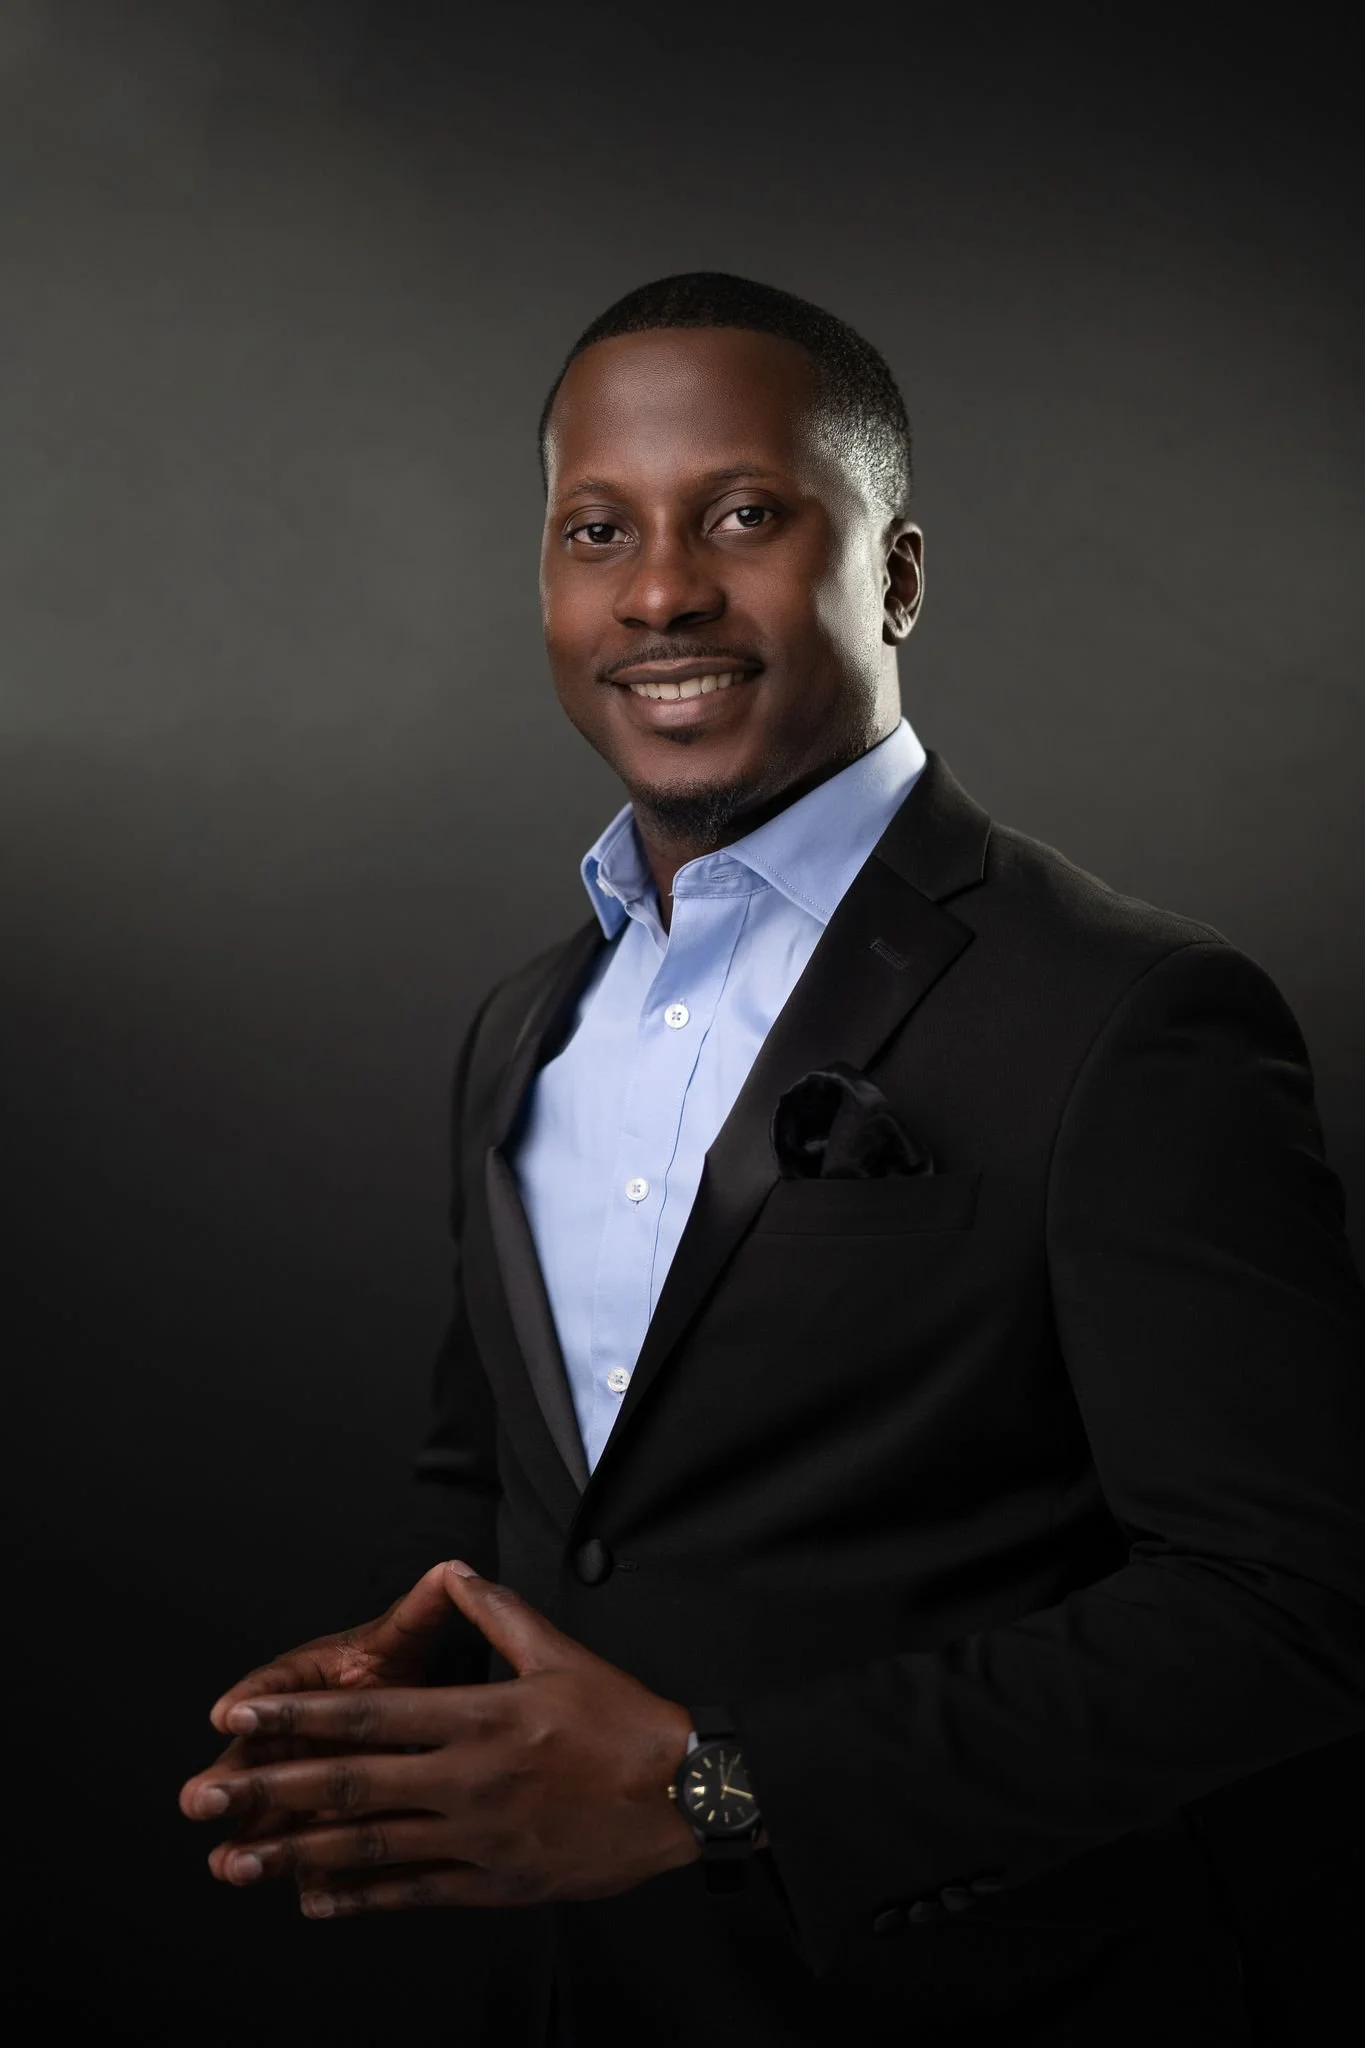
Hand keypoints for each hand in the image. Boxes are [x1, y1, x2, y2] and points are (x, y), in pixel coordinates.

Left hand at [181, 1562, 699, 1914]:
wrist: (683, 1794)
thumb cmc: (624, 1718)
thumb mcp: (561, 1652)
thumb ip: (498, 1613)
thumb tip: (455, 1572)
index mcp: (482, 1715)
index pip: (372, 1714)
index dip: (300, 1714)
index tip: (241, 1714)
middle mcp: (470, 1778)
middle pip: (354, 1784)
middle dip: (274, 1787)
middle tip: (210, 1796)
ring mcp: (480, 1836)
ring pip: (373, 1847)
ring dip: (299, 1854)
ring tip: (241, 1861)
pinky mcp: (496, 1882)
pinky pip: (415, 1893)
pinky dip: (360, 1897)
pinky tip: (315, 1900)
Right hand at [194, 1559, 461, 1882]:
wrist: (419, 1703)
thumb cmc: (400, 1665)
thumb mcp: (406, 1639)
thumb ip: (417, 1613)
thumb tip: (444, 1570)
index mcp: (303, 1678)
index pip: (273, 1685)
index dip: (252, 1701)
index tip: (227, 1714)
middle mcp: (292, 1729)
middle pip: (254, 1755)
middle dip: (227, 1780)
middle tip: (197, 1801)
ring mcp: (302, 1776)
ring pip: (270, 1808)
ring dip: (249, 1838)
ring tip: (226, 1866)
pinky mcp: (321, 1818)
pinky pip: (312, 1845)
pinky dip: (307, 1870)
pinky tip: (303, 1894)